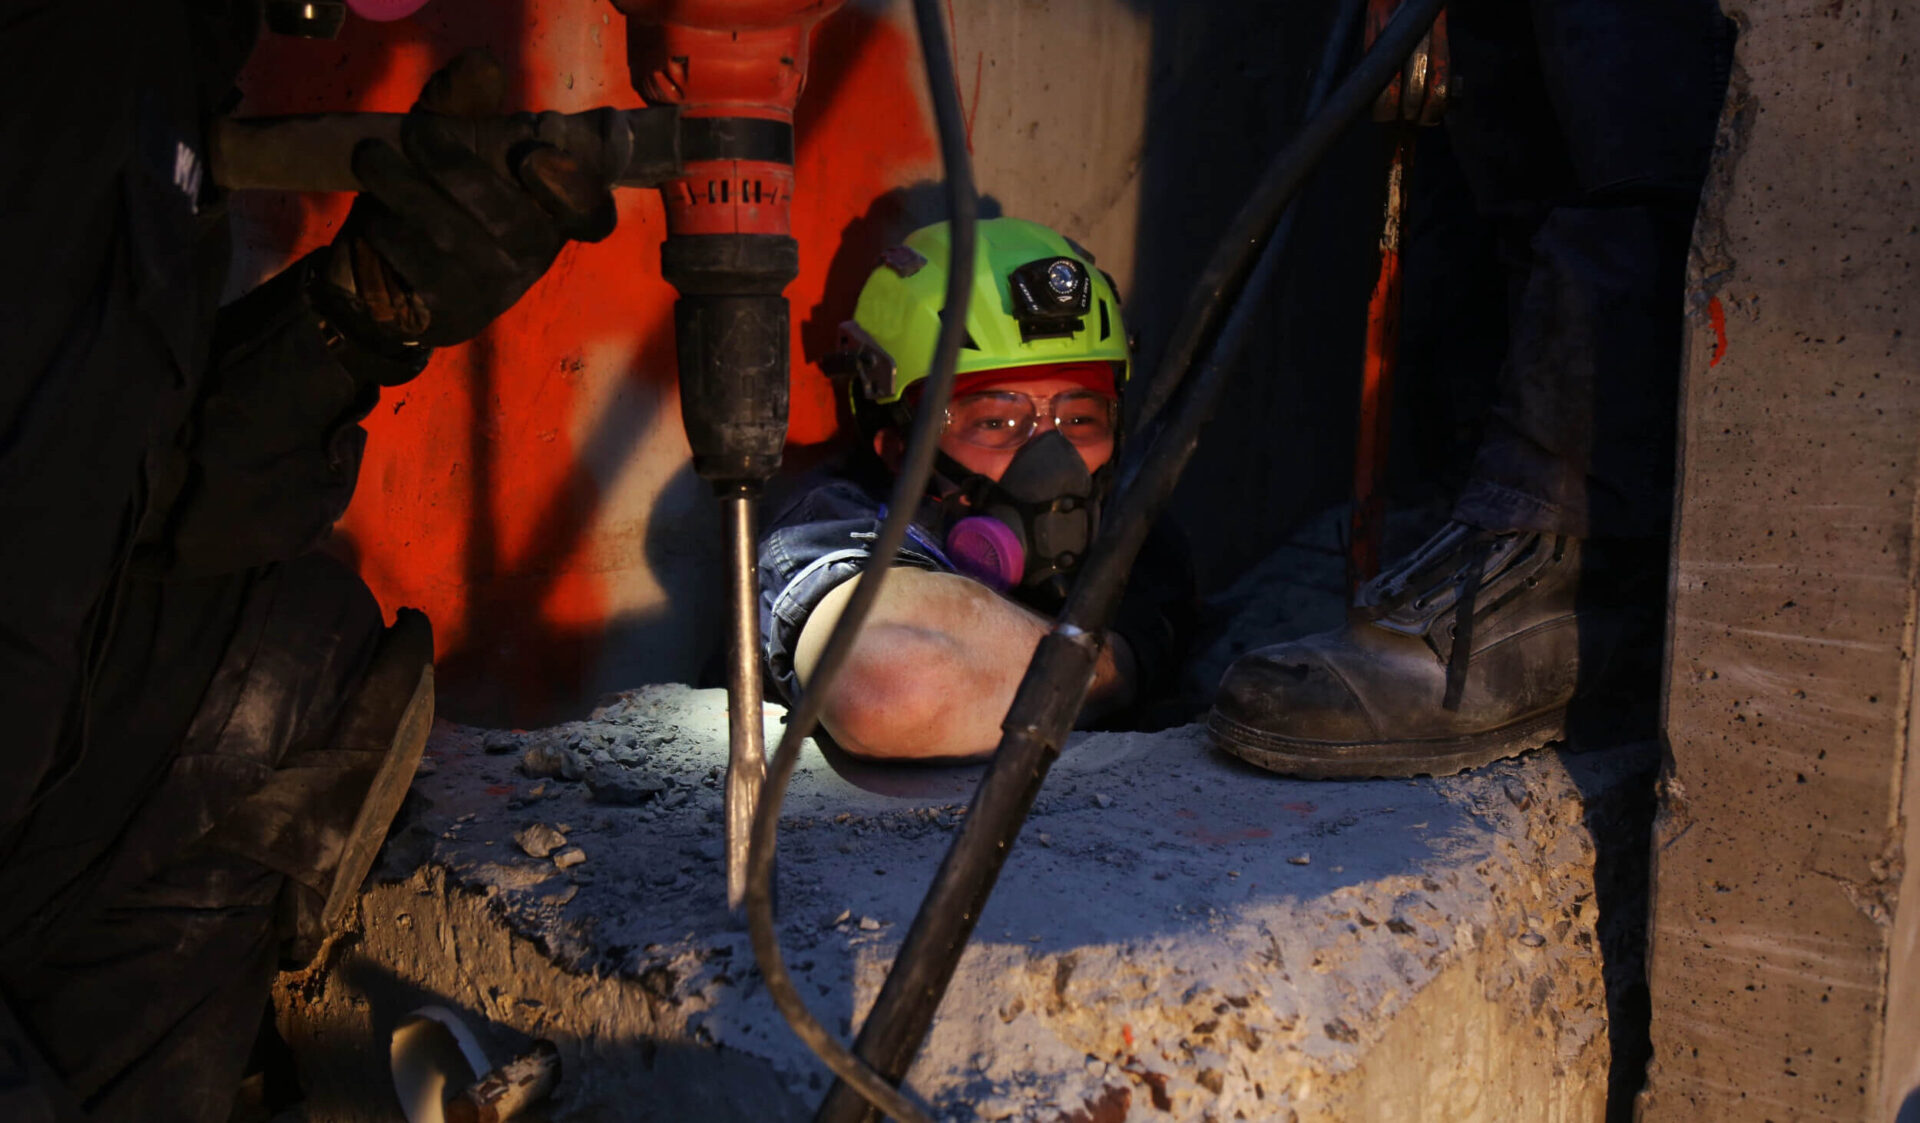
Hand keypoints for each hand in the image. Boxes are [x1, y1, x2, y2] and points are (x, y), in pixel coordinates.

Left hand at [315, 49, 619, 356]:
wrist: (383, 285)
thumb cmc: (430, 202)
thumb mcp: (448, 145)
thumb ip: (466, 106)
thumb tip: (484, 64)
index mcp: (547, 214)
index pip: (591, 215)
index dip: (574, 191)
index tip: (534, 156)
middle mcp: (531, 254)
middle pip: (511, 219)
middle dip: (457, 167)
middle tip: (415, 130)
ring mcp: (493, 288)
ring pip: (456, 238)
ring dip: (407, 190)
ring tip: (370, 157)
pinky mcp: (451, 311)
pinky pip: (420, 267)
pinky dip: (390, 232)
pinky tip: (372, 214)